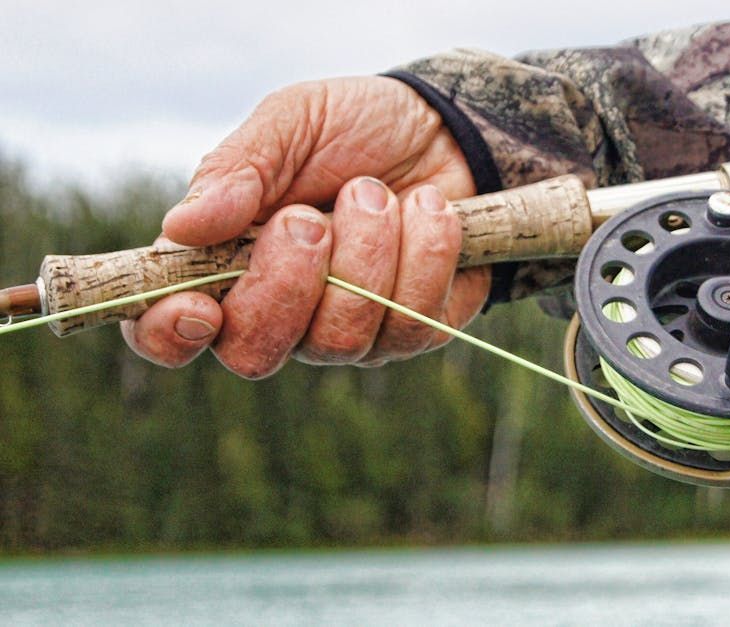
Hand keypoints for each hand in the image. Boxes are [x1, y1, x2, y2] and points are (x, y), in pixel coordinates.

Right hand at [121, 76, 490, 377]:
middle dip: (286, 283)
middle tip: (309, 217)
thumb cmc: (353, 128)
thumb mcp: (290, 123)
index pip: (169, 333)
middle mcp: (281, 314)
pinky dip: (423, 252)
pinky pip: (414, 323)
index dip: (170, 335)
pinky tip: (426, 206)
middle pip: (255, 353)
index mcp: (223, 265)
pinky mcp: (415, 329)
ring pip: (341, 340)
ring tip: (375, 192)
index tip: (197, 306)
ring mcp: (349, 331)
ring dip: (364, 253)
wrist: (447, 127)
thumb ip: (236, 169)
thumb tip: (180, 227)